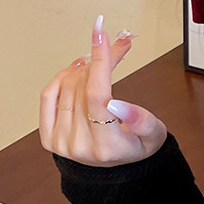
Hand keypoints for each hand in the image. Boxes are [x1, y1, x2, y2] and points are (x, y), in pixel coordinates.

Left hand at [39, 16, 167, 166]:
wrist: (119, 169)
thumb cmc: (138, 146)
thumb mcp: (154, 135)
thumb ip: (141, 120)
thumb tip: (116, 103)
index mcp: (107, 147)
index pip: (97, 95)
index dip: (99, 61)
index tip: (101, 34)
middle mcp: (80, 145)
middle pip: (83, 87)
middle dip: (100, 59)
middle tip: (115, 44)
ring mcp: (61, 142)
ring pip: (66, 87)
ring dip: (84, 66)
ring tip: (99, 60)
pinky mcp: (49, 137)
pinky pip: (48, 96)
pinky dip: (62, 77)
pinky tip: (77, 70)